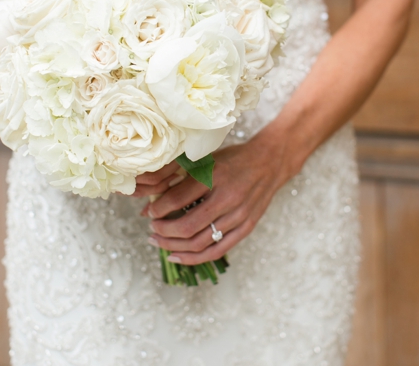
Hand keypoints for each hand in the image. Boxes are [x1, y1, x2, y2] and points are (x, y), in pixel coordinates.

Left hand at [134, 123, 302, 264]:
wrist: (270, 162)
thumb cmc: (235, 159)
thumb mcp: (208, 160)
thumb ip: (184, 179)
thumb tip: (154, 200)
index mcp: (215, 176)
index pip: (177, 199)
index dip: (157, 209)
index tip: (148, 212)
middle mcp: (227, 197)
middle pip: (186, 226)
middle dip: (162, 231)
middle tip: (152, 229)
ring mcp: (238, 215)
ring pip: (198, 243)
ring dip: (173, 246)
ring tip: (159, 242)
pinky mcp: (246, 227)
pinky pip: (216, 251)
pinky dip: (193, 258)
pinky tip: (176, 256)